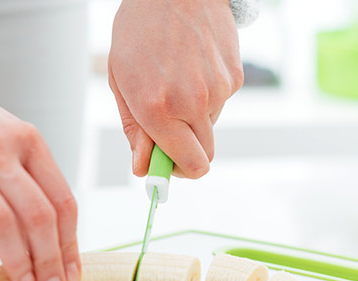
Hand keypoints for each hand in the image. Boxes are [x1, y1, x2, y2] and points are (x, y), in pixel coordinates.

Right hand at [0, 72, 79, 280]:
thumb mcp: (9, 135)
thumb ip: (32, 176)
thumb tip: (54, 237)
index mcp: (27, 140)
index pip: (61, 200)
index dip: (70, 243)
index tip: (71, 272)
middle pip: (37, 216)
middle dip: (49, 260)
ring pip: (0, 223)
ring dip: (16, 260)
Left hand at [108, 0, 243, 177]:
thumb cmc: (141, 30)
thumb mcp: (122, 80)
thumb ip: (134, 129)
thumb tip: (144, 168)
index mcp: (158, 108)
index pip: (187, 166)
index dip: (176, 173)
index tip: (165, 169)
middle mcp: (192, 103)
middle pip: (204, 157)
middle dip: (186, 153)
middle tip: (168, 135)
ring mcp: (218, 90)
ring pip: (210, 127)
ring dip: (194, 119)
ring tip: (176, 82)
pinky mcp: (235, 77)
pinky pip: (220, 103)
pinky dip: (206, 95)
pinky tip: (192, 68)